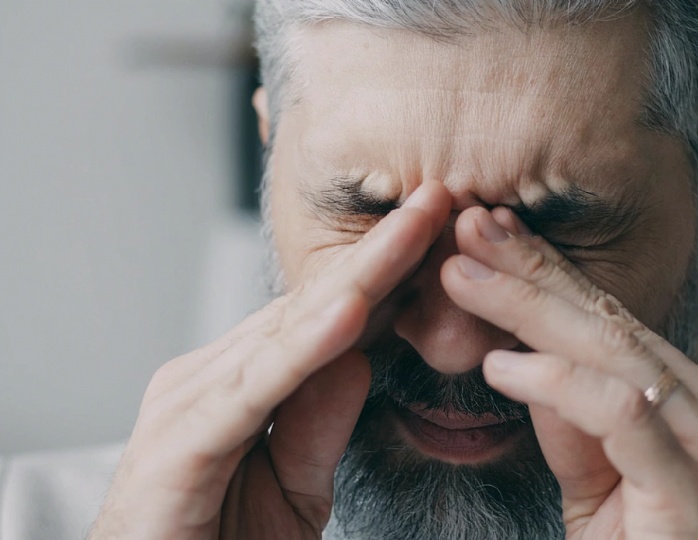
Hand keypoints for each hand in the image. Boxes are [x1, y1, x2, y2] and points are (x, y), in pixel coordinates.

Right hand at [90, 183, 451, 539]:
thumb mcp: (294, 486)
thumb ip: (321, 425)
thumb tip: (359, 359)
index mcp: (241, 383)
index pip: (325, 316)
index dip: (387, 275)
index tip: (441, 235)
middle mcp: (212, 376)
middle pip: (313, 304)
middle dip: (383, 252)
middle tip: (439, 199)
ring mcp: (192, 400)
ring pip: (292, 329)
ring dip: (362, 276)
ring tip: (417, 227)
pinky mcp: (184, 440)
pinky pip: (259, 387)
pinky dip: (306, 349)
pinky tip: (352, 313)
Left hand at [442, 206, 697, 539]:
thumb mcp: (604, 491)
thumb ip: (575, 427)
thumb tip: (524, 362)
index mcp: (696, 405)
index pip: (612, 325)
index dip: (548, 278)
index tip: (489, 241)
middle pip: (609, 322)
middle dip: (532, 270)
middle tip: (469, 224)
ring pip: (613, 350)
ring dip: (529, 307)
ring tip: (462, 274)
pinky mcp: (697, 486)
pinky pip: (620, 412)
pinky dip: (556, 383)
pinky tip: (500, 366)